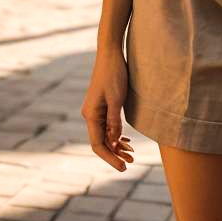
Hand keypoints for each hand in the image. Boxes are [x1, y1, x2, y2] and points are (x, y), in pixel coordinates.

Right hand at [81, 47, 134, 171]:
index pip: (98, 145)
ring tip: (132, 153)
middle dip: (115, 153)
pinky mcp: (102, 104)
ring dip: (117, 145)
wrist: (111, 53)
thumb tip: (114, 142)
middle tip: (131, 162)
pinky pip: (107, 125)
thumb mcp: (117, 99)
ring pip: (105, 134)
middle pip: (102, 141)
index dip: (110, 158)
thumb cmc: (114, 74)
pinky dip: (116, 134)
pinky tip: (125, 140)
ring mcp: (96, 109)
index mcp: (91, 115)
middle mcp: (90, 114)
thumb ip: (114, 122)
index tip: (124, 167)